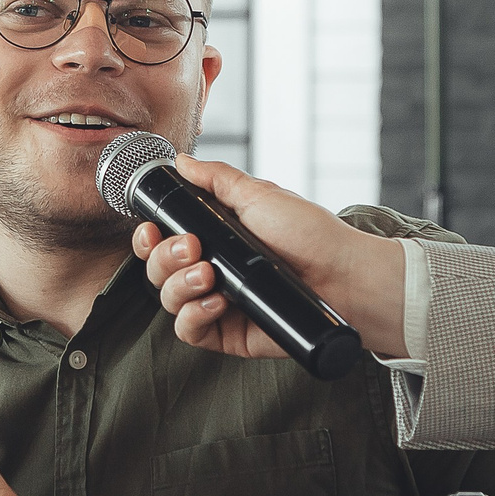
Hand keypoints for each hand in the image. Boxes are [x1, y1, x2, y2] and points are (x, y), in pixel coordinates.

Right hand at [132, 155, 408, 355]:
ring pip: (169, 301)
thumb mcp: (260, 196)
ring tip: (209, 275)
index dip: (149, 238)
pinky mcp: (228, 334)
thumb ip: (217, 180)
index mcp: (215, 238)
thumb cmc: (312, 235)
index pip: (163, 241)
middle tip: (194, 248)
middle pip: (158, 271)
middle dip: (165, 259)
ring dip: (178, 286)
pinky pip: (189, 331)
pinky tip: (216, 303)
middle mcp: (212, 271)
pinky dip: (193, 316)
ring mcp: (217, 304)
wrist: (345, 276)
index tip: (151, 229)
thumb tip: (182, 161)